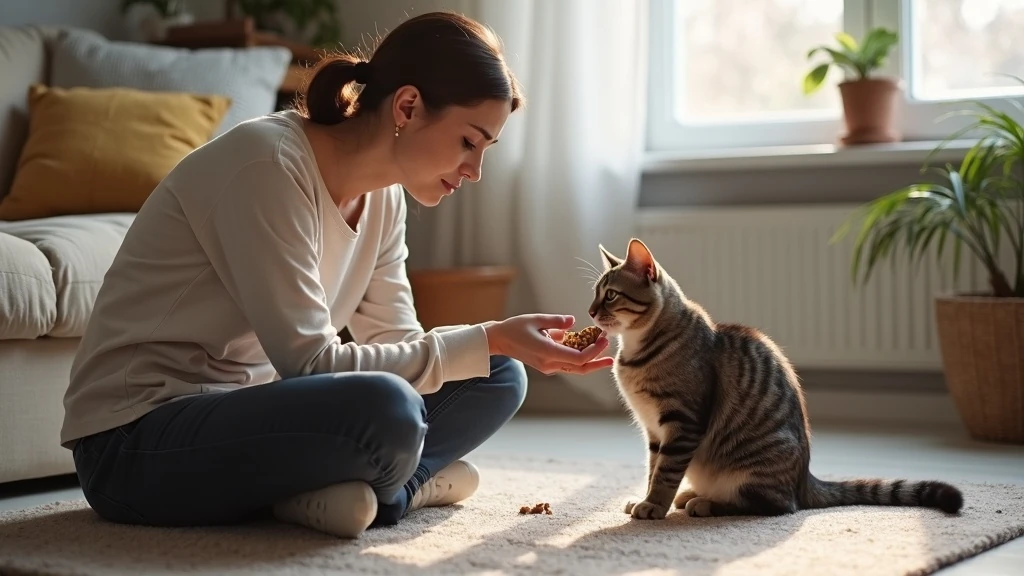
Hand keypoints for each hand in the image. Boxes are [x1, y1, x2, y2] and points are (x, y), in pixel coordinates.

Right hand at [484, 314, 614, 375]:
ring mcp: (548, 366)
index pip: (578, 358)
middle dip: (597, 362)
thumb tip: (573, 322)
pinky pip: (568, 363)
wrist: (498, 340)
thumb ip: (556, 321)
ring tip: (604, 352)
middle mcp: (550, 364)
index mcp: (548, 353)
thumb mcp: (536, 319)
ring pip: (575, 368)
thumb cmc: (515, 328)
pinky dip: (579, 356)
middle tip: (611, 355)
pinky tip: (588, 346)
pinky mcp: (547, 364)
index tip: (603, 340)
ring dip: (590, 361)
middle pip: (580, 368)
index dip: (594, 351)